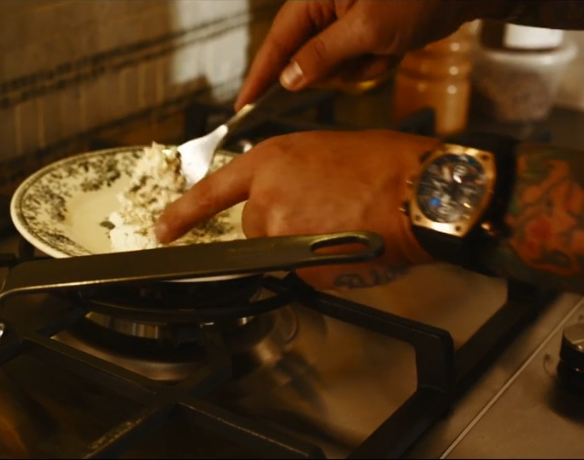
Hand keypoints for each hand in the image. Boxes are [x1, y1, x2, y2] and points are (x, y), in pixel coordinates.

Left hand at [155, 130, 441, 289]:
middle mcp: (266, 198)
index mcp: (269, 162)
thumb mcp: (323, 151)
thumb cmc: (385, 164)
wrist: (421, 191)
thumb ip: (289, 177)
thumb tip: (286, 199)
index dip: (183, 214)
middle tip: (327, 213)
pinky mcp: (303, 265)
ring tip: (346, 224)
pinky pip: (306, 273)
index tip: (163, 231)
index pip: (211, 192)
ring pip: (282, 253)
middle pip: (256, 230)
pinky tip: (352, 243)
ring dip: (306, 248)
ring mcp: (282, 234)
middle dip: (284, 229)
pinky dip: (326, 266)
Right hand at [235, 0, 504, 109]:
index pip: (276, 42)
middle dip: (337, 68)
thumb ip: (322, 55)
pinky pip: (355, 66)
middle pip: (305, 60)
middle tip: (369, 52)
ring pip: (332, 68)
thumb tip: (288, 79)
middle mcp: (324, 10)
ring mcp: (344, 23)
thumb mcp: (368, 28)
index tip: (242, 105)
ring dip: (361, 68)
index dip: (259, 75)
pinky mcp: (363, 34)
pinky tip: (395, 47)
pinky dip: (375, 64)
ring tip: (388, 46)